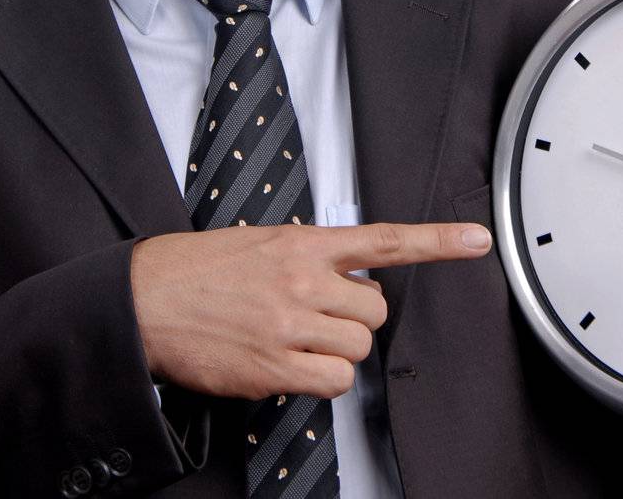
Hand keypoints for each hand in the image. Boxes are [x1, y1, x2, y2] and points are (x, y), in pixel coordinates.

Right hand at [129, 221, 492, 399]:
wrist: (144, 300)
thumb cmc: (197, 271)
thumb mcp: (259, 242)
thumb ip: (307, 254)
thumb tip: (345, 271)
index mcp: (302, 244)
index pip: (383, 241)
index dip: (437, 241)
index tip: (478, 239)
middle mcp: (302, 281)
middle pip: (375, 312)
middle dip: (353, 319)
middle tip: (314, 316)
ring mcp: (290, 325)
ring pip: (357, 349)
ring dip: (336, 351)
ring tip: (295, 339)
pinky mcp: (275, 367)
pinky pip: (333, 382)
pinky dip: (321, 379)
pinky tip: (291, 365)